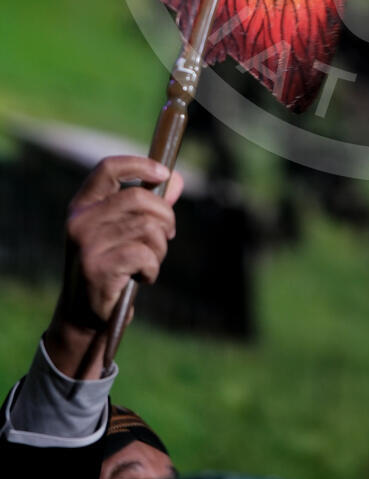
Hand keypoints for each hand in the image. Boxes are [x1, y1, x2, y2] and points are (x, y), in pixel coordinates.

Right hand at [44, 155, 182, 378]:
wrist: (84, 314)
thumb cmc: (110, 265)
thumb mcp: (125, 231)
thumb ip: (149, 205)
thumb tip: (177, 180)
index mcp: (82, 205)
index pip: (107, 168)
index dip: (139, 164)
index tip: (164, 173)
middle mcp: (80, 221)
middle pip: (139, 198)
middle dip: (165, 215)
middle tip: (169, 233)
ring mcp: (86, 245)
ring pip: (147, 228)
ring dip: (160, 247)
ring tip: (152, 260)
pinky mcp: (97, 269)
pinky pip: (144, 254)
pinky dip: (153, 267)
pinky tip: (145, 277)